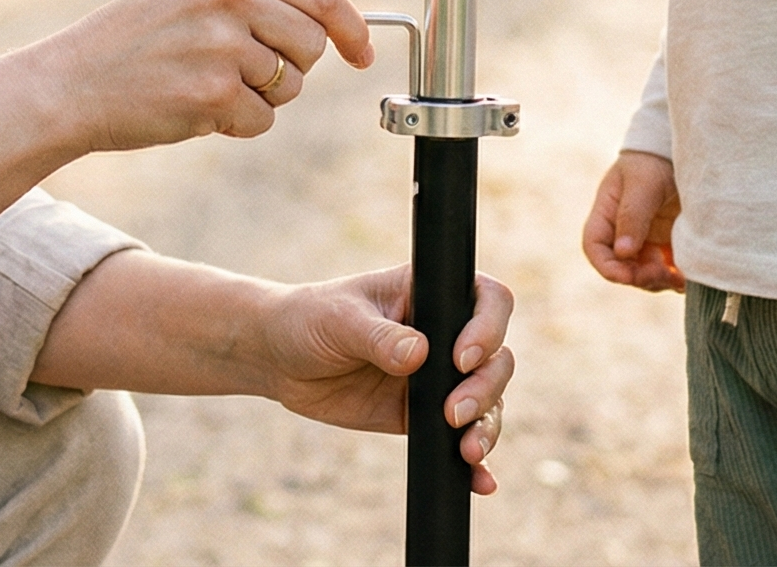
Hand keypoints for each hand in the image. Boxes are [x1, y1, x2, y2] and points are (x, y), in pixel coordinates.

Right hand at [33, 0, 374, 152]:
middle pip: (312, 43)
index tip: (363, 53)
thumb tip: (338, 18)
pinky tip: (194, 110)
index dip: (353, 28)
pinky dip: (237, 125)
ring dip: (258, 98)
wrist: (69, 83)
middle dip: (294, 68)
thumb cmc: (135, 42)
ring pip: (290, 85)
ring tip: (206, 86)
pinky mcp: (212, 92)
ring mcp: (222, 43)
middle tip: (248, 75)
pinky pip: (262, 120)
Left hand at [254, 266, 515, 494]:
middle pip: (496, 358)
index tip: (461, 358)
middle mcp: (444, 334)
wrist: (279, 359)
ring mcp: (437, 377)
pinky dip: (474, 463)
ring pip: (487, 401)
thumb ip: (378, 337)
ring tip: (467, 451)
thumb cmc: (309, 319)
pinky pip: (459, 437)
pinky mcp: (422, 415)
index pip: (487, 301)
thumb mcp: (339, 320)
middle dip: (485, 388)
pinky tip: (480, 482)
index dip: (488, 328)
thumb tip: (418, 355)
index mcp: (430, 295)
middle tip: (452, 413)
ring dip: (486, 426)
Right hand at [581, 149, 686, 292]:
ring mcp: (647, 240)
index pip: (595, 247)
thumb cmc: (655, 161)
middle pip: (621, 267)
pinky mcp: (669, 245)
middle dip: (638, 277)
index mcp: (607, 214)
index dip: (606, 267)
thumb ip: (632, 216)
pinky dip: (676, 279)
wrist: (685, 153)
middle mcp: (624, 232)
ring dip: (658, 281)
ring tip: (679, 277)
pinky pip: (668, 271)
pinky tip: (688, 277)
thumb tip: (622, 253)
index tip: (627, 276)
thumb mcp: (643, 184)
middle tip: (662, 274)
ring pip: (645, 274)